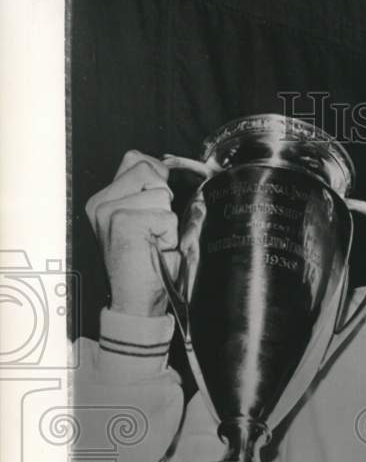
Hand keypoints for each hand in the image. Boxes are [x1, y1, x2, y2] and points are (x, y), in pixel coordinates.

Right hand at [85, 150, 179, 316]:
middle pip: (150, 171)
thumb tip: (166, 169)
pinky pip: (167, 216)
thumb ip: (146, 193)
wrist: (135, 302)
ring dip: (167, 223)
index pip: (136, 159)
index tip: (155, 208)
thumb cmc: (144, 267)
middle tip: (153, 231)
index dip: (157, 177)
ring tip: (153, 243)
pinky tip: (154, 250)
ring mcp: (110, 210)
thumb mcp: (143, 222)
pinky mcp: (124, 221)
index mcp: (102, 200)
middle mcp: (101, 203)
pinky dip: (169, 236)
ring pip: (161, 195)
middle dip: (163, 201)